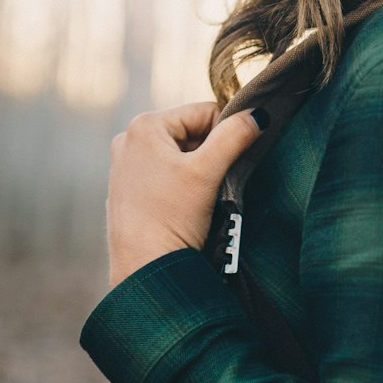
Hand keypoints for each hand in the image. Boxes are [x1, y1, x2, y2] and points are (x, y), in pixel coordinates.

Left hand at [106, 102, 266, 287]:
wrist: (145, 269)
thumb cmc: (171, 218)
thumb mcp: (209, 171)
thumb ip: (235, 136)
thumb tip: (258, 114)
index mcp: (144, 126)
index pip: (204, 112)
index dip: (227, 134)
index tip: (234, 160)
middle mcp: (128, 140)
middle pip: (191, 133)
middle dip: (210, 154)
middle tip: (218, 182)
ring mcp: (124, 166)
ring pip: (179, 156)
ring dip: (198, 171)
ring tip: (202, 198)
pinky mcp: (127, 191)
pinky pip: (165, 175)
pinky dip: (181, 186)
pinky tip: (185, 208)